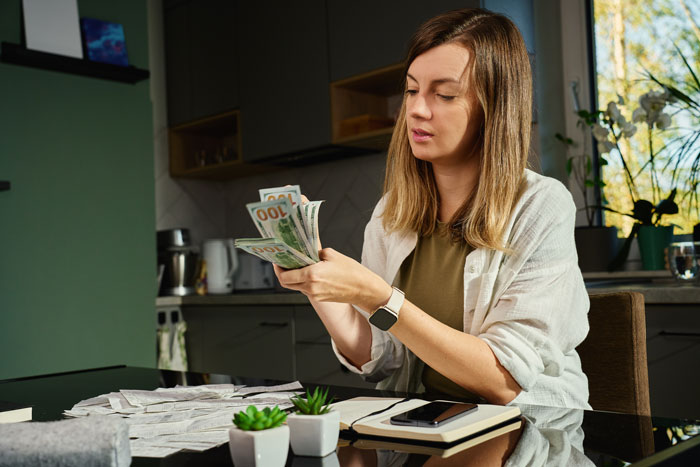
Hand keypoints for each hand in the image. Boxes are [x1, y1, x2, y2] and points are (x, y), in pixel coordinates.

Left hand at [274, 248, 391, 311]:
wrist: (365, 289)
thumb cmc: (352, 272)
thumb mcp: (332, 255)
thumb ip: (316, 253)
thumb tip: (308, 253)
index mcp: (312, 275)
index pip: (284, 276)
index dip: (277, 269)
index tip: (277, 261)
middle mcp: (311, 287)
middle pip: (287, 283)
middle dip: (282, 273)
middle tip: (283, 263)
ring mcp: (315, 294)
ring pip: (296, 287)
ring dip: (293, 278)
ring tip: (297, 266)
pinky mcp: (321, 298)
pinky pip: (306, 289)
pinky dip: (303, 282)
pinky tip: (308, 273)